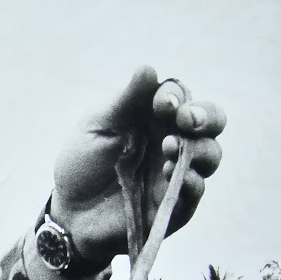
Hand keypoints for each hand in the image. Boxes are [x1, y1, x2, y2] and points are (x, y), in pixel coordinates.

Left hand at [51, 66, 225, 263]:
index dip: (177, 97)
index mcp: (155, 117)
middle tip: (187, 120)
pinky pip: (195, 191)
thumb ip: (124, 101)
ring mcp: (177, 172)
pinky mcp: (174, 204)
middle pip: (210, 121)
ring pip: (211, 155)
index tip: (161, 103)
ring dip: (198, 149)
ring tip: (168, 148)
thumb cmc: (82, 164)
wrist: (70, 211)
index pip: (182, 97)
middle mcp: (173, 140)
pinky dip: (190, 181)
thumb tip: (148, 68)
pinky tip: (172, 175)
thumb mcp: (96, 127)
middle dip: (206, 116)